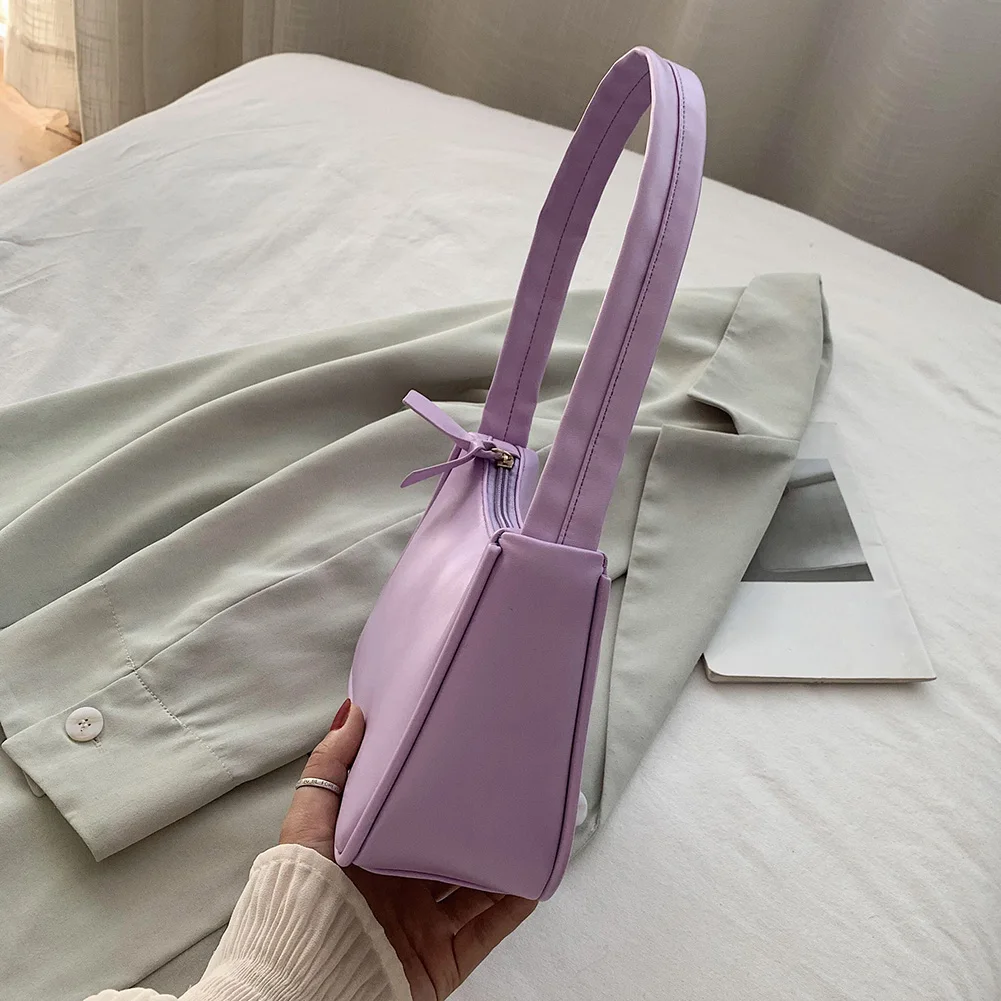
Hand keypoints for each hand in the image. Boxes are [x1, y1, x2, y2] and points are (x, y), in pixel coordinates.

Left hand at [279, 699, 537, 1000]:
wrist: (303, 981)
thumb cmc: (300, 900)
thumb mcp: (307, 824)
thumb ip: (330, 768)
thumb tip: (354, 712)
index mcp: (370, 855)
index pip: (411, 817)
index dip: (436, 790)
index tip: (461, 756)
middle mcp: (399, 889)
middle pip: (449, 850)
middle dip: (474, 822)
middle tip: (504, 785)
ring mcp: (424, 925)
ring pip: (476, 888)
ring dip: (501, 861)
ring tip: (528, 825)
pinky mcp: (442, 960)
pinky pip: (488, 929)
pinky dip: (513, 905)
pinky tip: (532, 879)